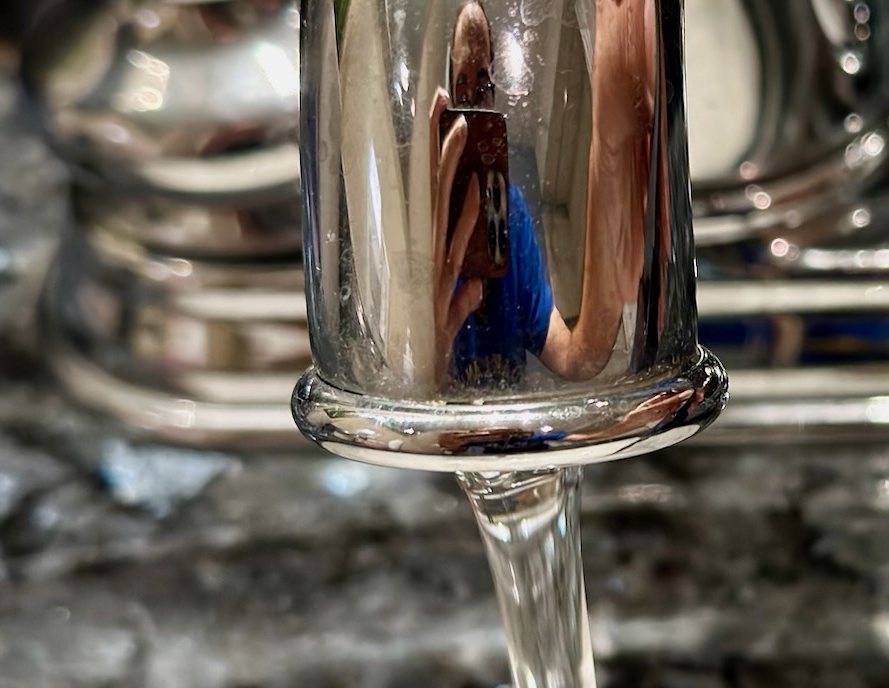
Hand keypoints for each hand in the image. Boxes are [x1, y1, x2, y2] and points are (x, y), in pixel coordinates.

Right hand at [429, 89, 486, 378]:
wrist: (408, 387)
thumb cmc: (421, 359)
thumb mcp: (445, 323)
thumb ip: (461, 300)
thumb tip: (475, 287)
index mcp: (421, 254)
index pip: (430, 194)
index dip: (436, 158)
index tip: (445, 122)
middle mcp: (420, 252)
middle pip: (428, 186)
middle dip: (436, 143)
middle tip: (444, 100)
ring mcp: (426, 263)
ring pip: (438, 204)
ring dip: (450, 167)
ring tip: (461, 127)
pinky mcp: (434, 282)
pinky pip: (454, 240)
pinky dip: (468, 215)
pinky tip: (480, 188)